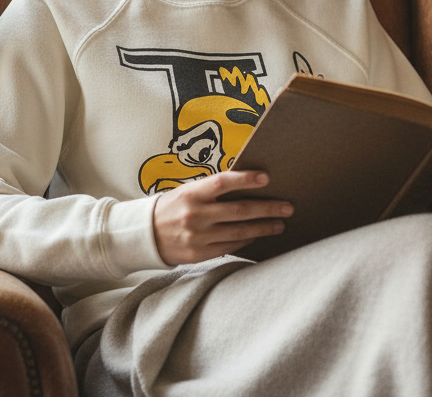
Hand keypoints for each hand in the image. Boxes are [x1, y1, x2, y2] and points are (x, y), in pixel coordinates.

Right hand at [151, 171, 292, 265]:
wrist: (144, 235)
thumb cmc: (173, 207)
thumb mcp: (187, 191)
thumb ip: (212, 190)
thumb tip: (248, 186)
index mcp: (192, 193)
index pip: (222, 182)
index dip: (245, 179)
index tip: (266, 178)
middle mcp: (195, 214)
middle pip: (239, 210)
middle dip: (267, 208)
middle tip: (288, 207)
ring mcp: (197, 236)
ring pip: (238, 232)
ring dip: (262, 228)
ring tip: (279, 224)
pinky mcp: (198, 254)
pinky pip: (229, 247)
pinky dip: (246, 241)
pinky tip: (257, 236)